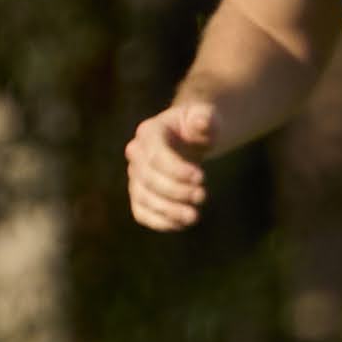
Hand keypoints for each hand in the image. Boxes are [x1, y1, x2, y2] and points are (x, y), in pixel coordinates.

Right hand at [124, 99, 220, 231]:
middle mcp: (136, 153)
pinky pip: (141, 212)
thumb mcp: (206, 117)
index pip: (156, 155)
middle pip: (148, 178)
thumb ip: (205, 119)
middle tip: (202, 196)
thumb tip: (202, 123)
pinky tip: (181, 224)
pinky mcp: (140, 194)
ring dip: (168, 210)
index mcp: (149, 132)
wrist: (190, 139)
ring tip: (194, 216)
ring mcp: (135, 175)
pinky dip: (159, 222)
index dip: (176, 170)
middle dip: (176, 191)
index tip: (201, 178)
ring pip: (143, 198)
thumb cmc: (199, 127)